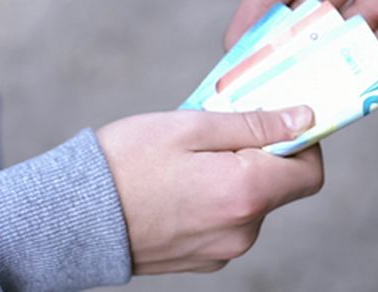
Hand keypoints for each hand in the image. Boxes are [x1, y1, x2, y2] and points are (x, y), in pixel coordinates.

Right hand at [96, 106, 322, 273]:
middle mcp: (242, 231)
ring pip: (253, 202)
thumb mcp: (192, 126)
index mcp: (245, 194)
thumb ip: (255, 124)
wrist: (68, 219)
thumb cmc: (125, 163)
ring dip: (237, 175)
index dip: (302, 143)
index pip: (310, 170)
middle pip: (281, 185)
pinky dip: (219, 198)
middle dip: (262, 154)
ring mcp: (223, 250)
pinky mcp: (203, 259)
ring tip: (192, 159)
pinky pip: (229, 221)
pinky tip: (182, 184)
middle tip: (220, 132)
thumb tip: (304, 119)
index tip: (277, 122)